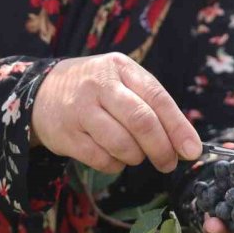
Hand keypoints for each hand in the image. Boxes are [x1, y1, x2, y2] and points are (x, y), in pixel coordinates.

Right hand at [30, 53, 201, 173]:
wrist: (41, 91)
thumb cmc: (95, 88)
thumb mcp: (122, 81)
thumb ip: (151, 105)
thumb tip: (184, 142)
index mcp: (121, 68)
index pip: (157, 97)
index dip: (178, 127)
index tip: (192, 150)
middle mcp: (99, 85)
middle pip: (141, 121)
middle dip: (161, 148)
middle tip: (168, 163)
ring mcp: (80, 110)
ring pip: (122, 144)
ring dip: (136, 157)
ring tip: (136, 154)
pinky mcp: (66, 135)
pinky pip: (101, 159)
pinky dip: (115, 165)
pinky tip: (113, 156)